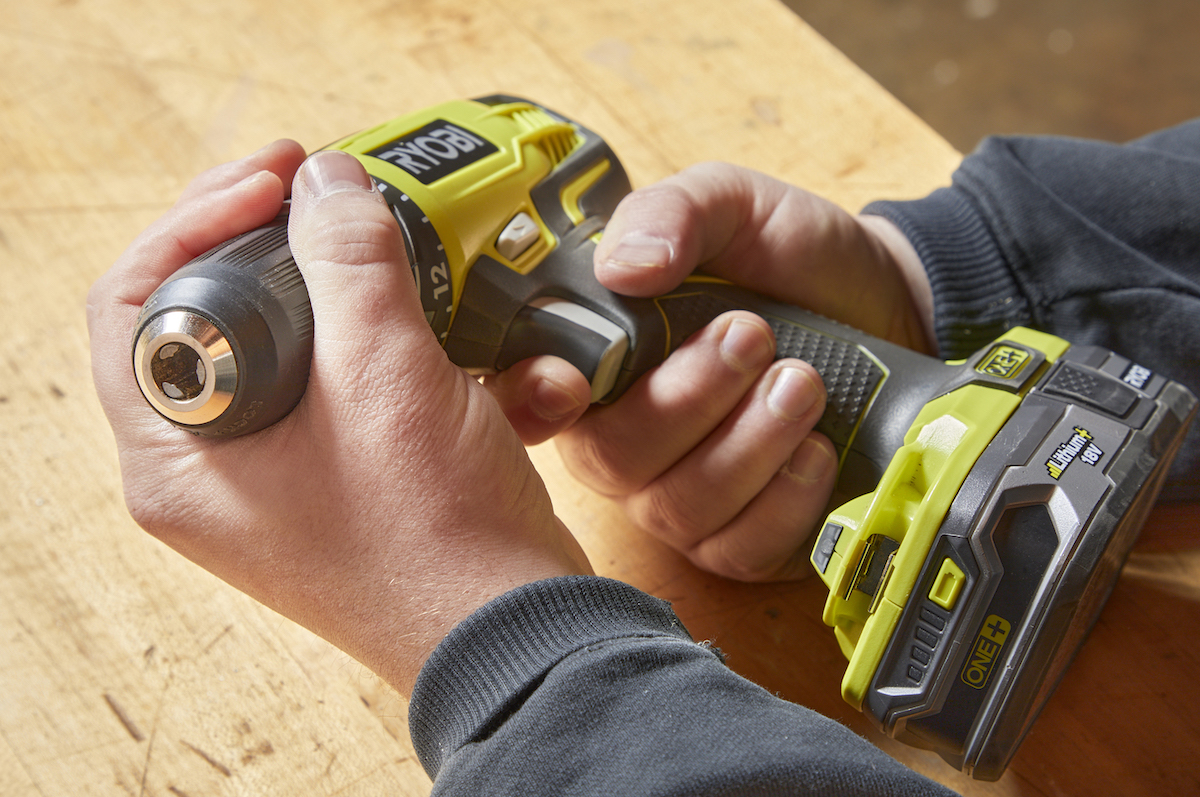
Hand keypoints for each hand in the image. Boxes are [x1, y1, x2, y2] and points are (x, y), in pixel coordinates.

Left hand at [88, 144, 590, 694]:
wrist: (515, 631)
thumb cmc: (436, 535)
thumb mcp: (384, 376)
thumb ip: (346, 260)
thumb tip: (325, 179)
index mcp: (180, 457)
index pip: (136, 302)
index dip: (198, 218)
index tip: (278, 177)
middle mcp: (216, 470)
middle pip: (220, 315)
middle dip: (292, 247)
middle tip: (335, 191)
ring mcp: (283, 476)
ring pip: (302, 346)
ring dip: (373, 301)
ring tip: (424, 265)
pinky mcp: (347, 476)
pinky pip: (363, 387)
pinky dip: (420, 358)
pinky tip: (490, 361)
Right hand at [485, 162, 932, 581]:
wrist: (885, 301)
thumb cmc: (787, 257)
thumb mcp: (732, 204)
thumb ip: (671, 213)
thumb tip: (625, 266)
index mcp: (596, 359)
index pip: (525, 400)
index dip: (532, 401)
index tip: (573, 382)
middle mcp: (622, 440)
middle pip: (612, 459)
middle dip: (686, 401)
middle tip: (753, 335)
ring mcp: (680, 498)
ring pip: (680, 508)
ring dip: (748, 446)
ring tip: (803, 384)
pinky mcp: (743, 541)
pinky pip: (740, 550)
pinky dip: (785, 502)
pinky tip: (818, 451)